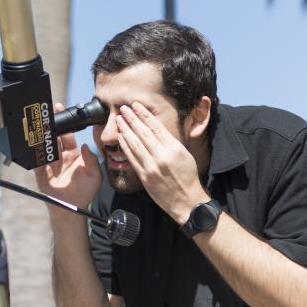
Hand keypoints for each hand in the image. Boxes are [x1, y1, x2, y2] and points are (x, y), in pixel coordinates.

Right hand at [33, 103, 102, 214]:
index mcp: (73, 154)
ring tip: (39, 128)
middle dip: (51, 126)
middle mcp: (61, 156)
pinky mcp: (40, 172)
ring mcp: (50, 163)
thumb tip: (85, 145)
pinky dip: (33, 154)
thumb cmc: (84, 192)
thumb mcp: (95, 176)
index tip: (62, 112)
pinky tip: (32, 146)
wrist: (71, 209)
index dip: (66, 124)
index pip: (68, 135)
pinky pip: (35, 161)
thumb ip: (92, 160)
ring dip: (41, 137)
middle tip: (47, 116)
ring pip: (44, 146)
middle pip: (54, 137)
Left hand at [115, 103, 208, 222]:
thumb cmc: (188, 177)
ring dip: (125, 130)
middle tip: (123, 108)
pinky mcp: (144, 177)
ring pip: (135, 144)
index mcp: (174, 148)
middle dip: (131, 118)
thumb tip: (157, 129)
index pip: (156, 127)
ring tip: (118, 120)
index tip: (136, 105)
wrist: (187, 201)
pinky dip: (125, 147)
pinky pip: (132, 158)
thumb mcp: (184, 154)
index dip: (144, 115)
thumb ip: (170, 142)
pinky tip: (120, 137)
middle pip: (143, 133)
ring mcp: (151, 167)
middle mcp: (162, 156)